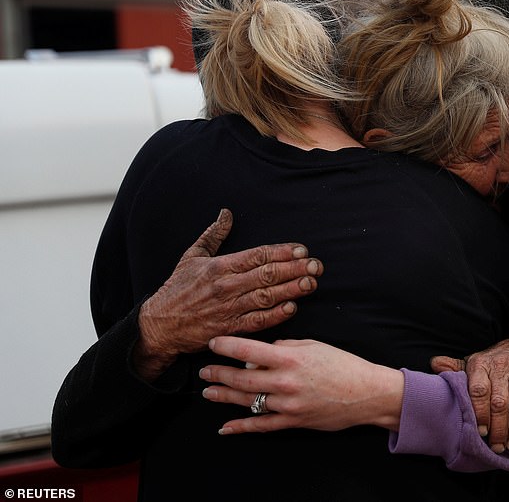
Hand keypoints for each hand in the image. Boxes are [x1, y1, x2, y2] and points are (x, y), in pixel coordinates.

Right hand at [134, 209, 322, 379]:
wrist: (158, 325)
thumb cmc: (176, 289)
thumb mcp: (191, 256)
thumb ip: (212, 235)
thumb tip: (226, 214)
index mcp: (220, 266)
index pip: (257, 255)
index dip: (282, 252)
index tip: (301, 250)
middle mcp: (226, 286)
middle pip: (267, 275)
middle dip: (294, 269)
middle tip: (316, 265)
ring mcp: (228, 308)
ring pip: (266, 297)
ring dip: (291, 290)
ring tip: (311, 283)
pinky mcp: (228, 329)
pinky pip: (256, 322)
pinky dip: (275, 315)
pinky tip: (292, 308)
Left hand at [200, 336, 403, 433]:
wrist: (366, 393)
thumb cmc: (344, 365)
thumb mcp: (315, 345)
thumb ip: (286, 346)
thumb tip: (262, 352)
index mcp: (291, 359)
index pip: (249, 350)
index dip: (227, 346)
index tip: (214, 343)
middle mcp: (285, 382)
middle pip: (242, 377)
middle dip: (219, 373)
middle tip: (204, 370)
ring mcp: (288, 405)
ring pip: (248, 400)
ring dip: (224, 396)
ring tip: (208, 391)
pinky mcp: (293, 421)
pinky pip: (262, 425)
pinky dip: (241, 427)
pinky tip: (225, 427)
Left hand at [431, 338, 508, 452]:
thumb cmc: (492, 363)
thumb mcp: (472, 364)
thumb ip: (454, 368)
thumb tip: (434, 363)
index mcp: (480, 364)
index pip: (479, 391)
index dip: (480, 414)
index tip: (481, 432)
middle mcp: (501, 365)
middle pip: (500, 402)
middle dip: (499, 429)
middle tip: (498, 447)